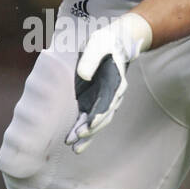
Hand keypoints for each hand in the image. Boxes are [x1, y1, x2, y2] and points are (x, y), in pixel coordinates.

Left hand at [66, 12, 151, 152]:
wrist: (113, 42)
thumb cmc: (105, 41)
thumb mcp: (98, 44)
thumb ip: (91, 58)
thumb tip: (83, 76)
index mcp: (115, 82)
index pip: (108, 103)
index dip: (99, 115)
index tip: (90, 125)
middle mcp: (112, 95)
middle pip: (103, 117)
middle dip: (90, 129)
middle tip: (76, 139)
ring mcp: (104, 100)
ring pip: (97, 122)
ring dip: (87, 135)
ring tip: (74, 146)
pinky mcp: (95, 102)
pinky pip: (90, 120)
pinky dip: (84, 132)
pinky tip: (75, 143)